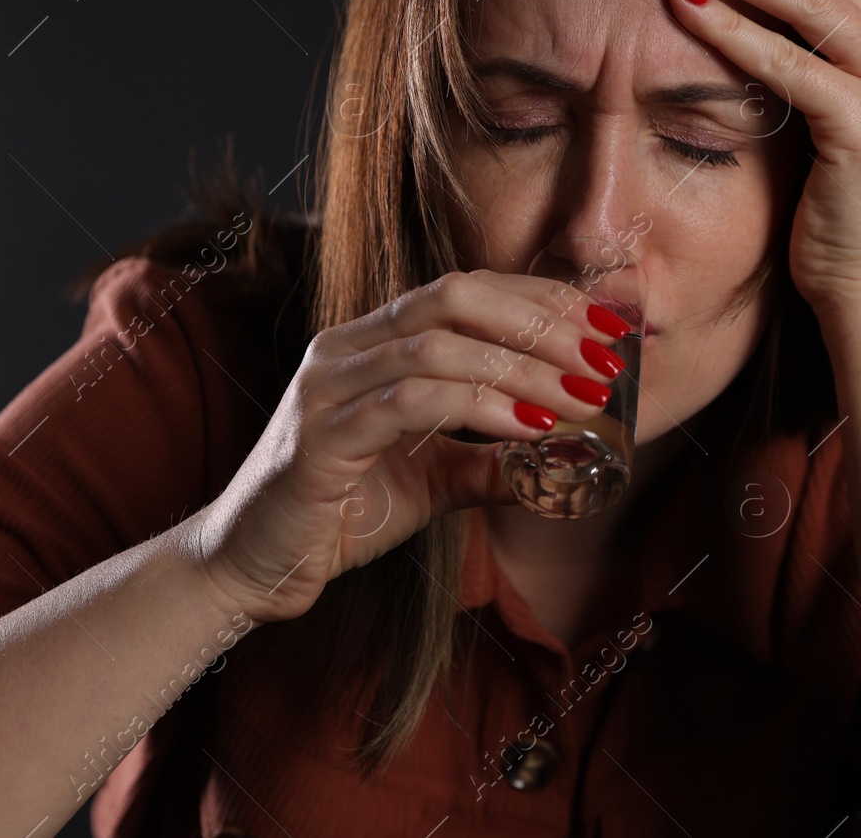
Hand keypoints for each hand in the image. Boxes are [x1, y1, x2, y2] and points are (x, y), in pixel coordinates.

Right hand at [190, 270, 629, 624]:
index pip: (466, 290)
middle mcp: (346, 348)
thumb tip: (568, 456)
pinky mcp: (321, 438)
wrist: (254, 570)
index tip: (606, 327)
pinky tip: (531, 426)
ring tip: (582, 397)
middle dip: (539, 321)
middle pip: (454, 296)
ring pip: (436, 344)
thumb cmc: (340, 515)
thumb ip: (492, 461)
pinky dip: (480, 407)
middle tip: (605, 357)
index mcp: (371, 342)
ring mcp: (328, 387)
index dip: (540, 300)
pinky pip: (410, 402)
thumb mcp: (434, 480)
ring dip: (522, 366)